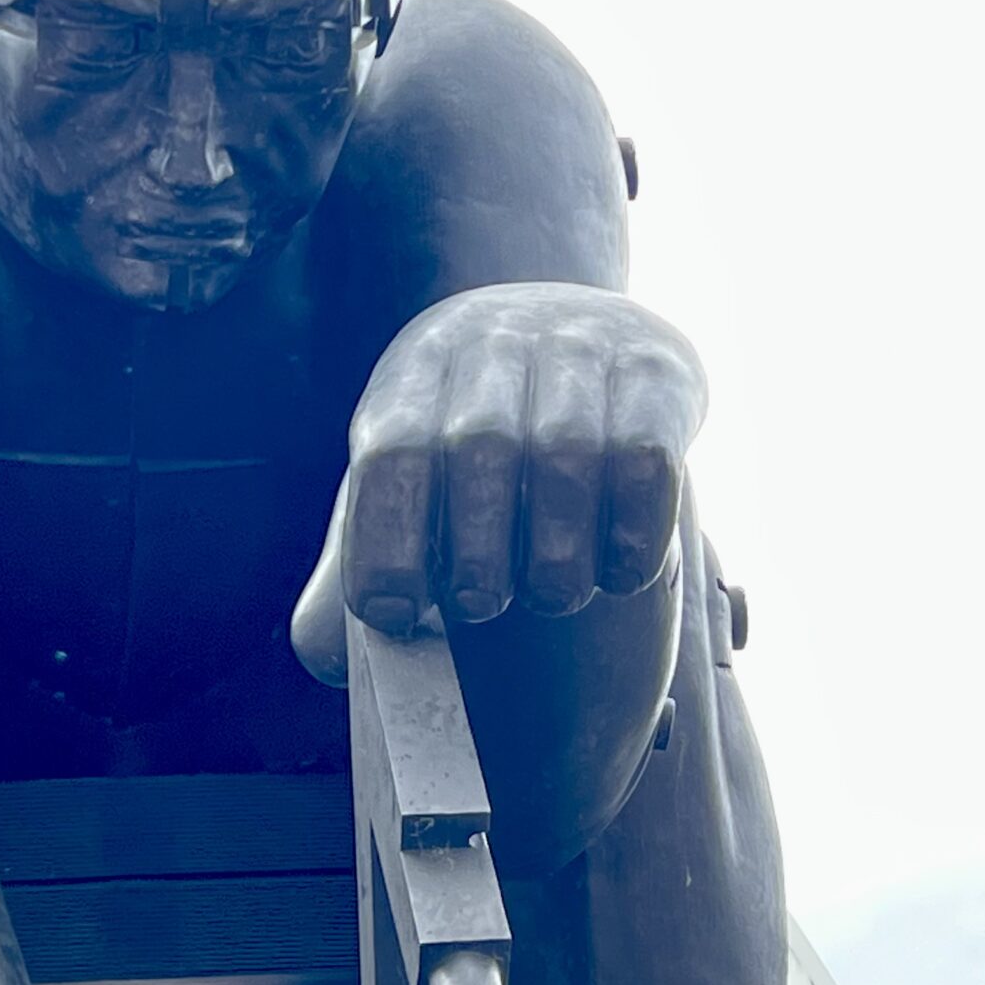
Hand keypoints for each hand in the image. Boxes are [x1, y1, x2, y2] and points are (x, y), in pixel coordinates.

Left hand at [333, 282, 705, 638]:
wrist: (569, 325)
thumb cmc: (469, 431)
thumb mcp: (408, 471)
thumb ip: (366, 558)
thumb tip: (326, 660)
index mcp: (413, 376)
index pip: (391, 454)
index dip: (387, 544)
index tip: (396, 616)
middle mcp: (492, 347)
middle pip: (480, 449)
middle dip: (477, 551)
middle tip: (478, 606)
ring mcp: (579, 348)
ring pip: (569, 453)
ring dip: (557, 550)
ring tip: (550, 596)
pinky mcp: (657, 370)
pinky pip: (648, 457)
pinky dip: (632, 532)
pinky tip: (618, 573)